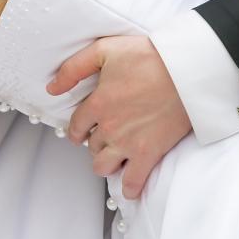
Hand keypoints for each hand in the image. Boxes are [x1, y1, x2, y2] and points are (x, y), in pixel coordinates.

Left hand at [47, 35, 191, 198]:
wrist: (187, 71)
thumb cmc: (148, 56)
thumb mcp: (104, 50)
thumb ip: (74, 68)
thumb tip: (51, 88)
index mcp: (97, 103)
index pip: (76, 126)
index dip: (76, 130)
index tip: (81, 132)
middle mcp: (109, 126)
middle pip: (91, 146)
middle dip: (95, 144)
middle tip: (106, 138)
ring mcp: (129, 142)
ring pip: (103, 166)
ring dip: (106, 163)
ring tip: (115, 157)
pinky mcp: (150, 153)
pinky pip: (133, 182)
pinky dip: (129, 188)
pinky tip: (129, 188)